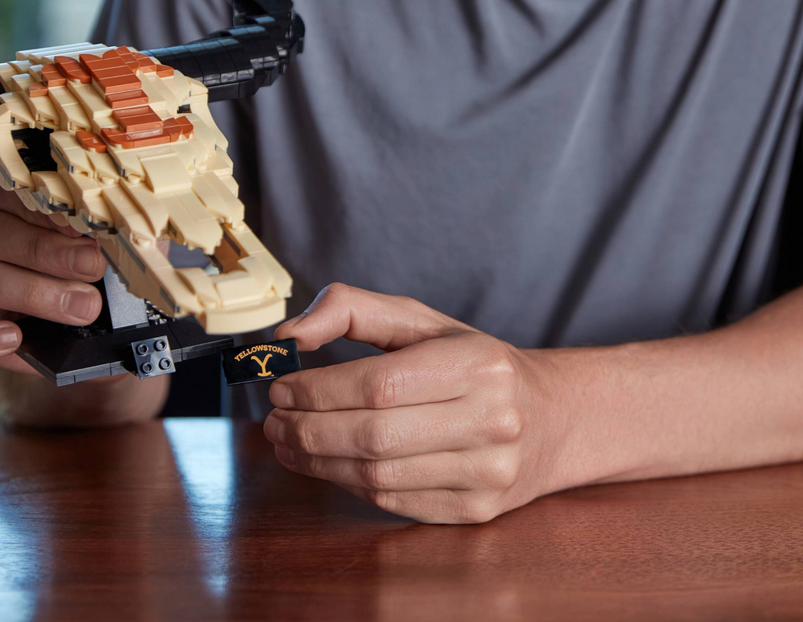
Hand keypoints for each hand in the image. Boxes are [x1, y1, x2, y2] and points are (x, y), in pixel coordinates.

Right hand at [0, 170, 107, 372]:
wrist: (102, 327)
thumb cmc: (108, 270)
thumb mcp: (118, 243)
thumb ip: (117, 231)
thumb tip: (135, 228)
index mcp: (16, 197)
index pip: (11, 186)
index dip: (46, 203)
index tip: (85, 218)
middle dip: (47, 250)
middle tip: (93, 267)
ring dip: (31, 293)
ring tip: (82, 307)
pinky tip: (11, 338)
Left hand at [264, 283, 560, 523]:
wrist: (550, 418)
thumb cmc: (471, 362)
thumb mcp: (421, 321)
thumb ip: (351, 310)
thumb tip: (288, 334)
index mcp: (477, 364)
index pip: (377, 384)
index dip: (317, 390)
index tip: (279, 386)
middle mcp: (491, 420)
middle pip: (373, 434)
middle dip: (307, 430)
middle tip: (272, 421)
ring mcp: (488, 473)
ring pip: (378, 474)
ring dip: (317, 462)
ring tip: (287, 443)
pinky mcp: (478, 511)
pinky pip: (394, 502)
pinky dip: (348, 483)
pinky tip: (326, 464)